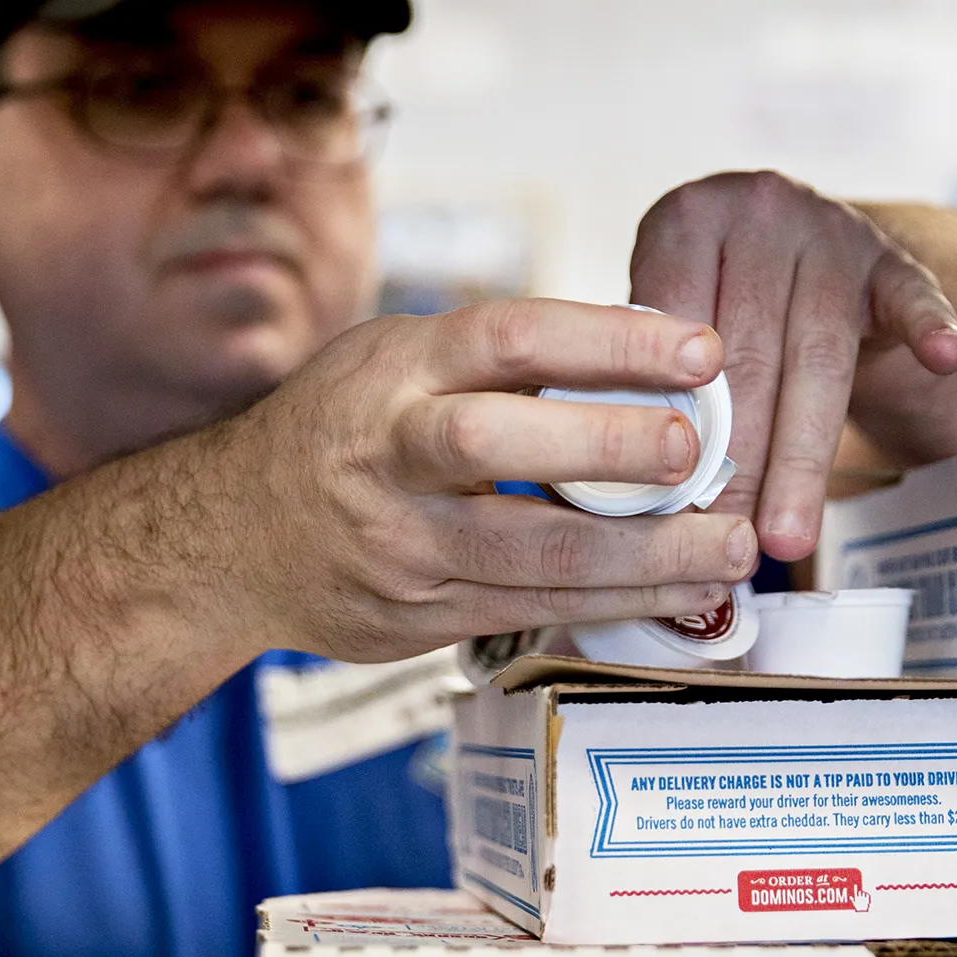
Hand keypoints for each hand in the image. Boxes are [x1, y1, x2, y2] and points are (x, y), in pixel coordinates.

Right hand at [218, 298, 759, 662]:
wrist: (225, 540)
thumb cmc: (342, 431)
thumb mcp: (396, 362)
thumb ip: (499, 363)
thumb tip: (650, 361)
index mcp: (395, 370)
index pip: (510, 338)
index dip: (610, 341)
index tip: (701, 348)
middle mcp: (389, 453)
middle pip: (498, 445)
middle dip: (609, 449)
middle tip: (699, 453)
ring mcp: (399, 544)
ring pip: (533, 554)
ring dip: (646, 557)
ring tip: (730, 549)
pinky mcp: (417, 618)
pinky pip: (533, 611)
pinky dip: (617, 603)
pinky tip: (681, 594)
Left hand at [630, 172, 956, 560]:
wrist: (802, 248)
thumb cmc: (719, 304)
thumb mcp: (673, 319)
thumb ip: (656, 379)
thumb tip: (646, 496)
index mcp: (685, 221)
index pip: (679, 339)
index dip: (680, 431)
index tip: (677, 507)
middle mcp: (758, 210)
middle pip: (751, 359)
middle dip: (741, 465)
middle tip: (731, 542)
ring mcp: (831, 231)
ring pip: (819, 356)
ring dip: (803, 459)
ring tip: (790, 537)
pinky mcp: (892, 259)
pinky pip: (913, 298)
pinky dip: (931, 327)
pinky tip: (948, 357)